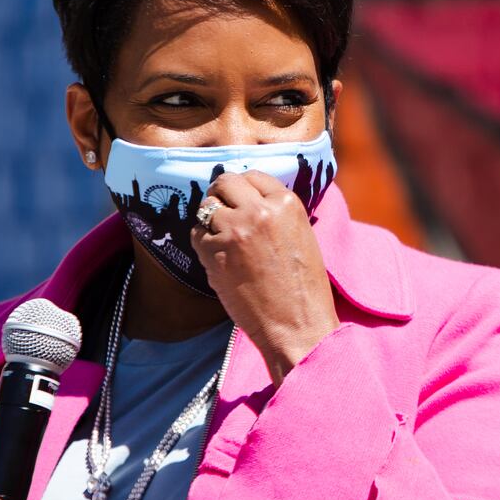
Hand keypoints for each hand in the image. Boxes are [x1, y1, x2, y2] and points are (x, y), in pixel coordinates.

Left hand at [190, 169, 339, 382]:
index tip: (240, 200)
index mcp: (287, 203)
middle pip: (225, 183)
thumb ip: (275, 213)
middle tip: (223, 213)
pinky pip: (196, 234)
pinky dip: (202, 243)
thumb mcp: (300, 235)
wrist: (296, 323)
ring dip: (210, 220)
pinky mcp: (214, 251)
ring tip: (222, 240)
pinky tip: (218, 258)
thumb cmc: (303, 286)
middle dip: (221, 195)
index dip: (243, 188)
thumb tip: (247, 199)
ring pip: (206, 206)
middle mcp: (260, 210)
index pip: (252, 176)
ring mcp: (235, 229)